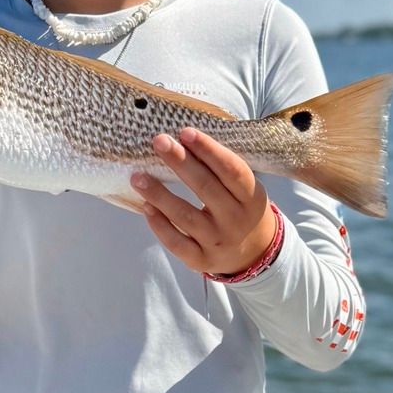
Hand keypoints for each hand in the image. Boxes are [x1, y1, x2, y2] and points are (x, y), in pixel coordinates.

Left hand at [130, 128, 275, 275]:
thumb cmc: (240, 209)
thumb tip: (181, 141)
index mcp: (251, 197)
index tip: (185, 132)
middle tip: (159, 141)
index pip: (232, 170)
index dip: (209, 150)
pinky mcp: (201, 260)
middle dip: (180, 163)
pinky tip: (146, 206)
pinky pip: (176, 242)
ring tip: (138, 177)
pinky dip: (160, 225)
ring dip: (160, 194)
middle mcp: (235, 220)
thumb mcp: (244, 190)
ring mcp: (217, 243)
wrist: (254, 254)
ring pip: (185, 216)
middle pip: (206, 188)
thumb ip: (221, 171)